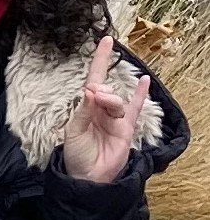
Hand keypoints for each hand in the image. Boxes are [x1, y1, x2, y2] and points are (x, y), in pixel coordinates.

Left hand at [63, 36, 149, 183]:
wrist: (87, 178)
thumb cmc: (76, 154)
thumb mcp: (74, 131)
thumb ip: (84, 110)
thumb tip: (90, 90)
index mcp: (86, 107)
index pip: (93, 78)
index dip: (99, 60)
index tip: (104, 41)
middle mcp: (101, 109)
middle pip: (104, 90)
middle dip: (100, 89)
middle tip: (92, 94)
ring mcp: (115, 119)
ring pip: (116, 101)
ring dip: (110, 98)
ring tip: (100, 100)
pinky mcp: (126, 130)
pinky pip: (135, 109)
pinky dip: (141, 96)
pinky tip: (145, 82)